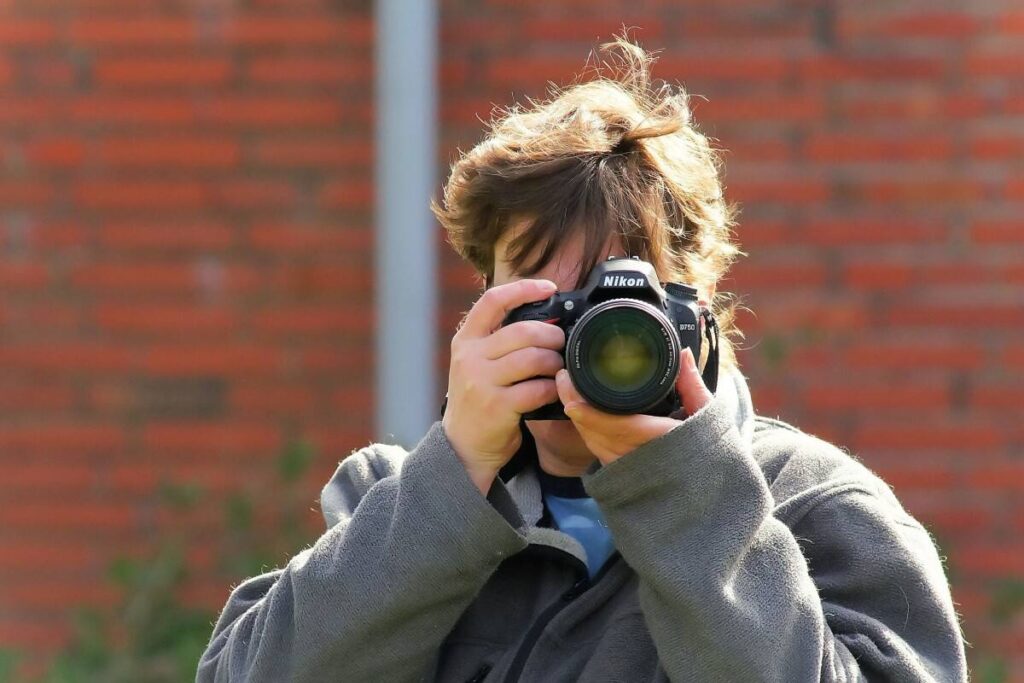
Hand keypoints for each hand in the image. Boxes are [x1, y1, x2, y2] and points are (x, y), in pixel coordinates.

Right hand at [442, 279, 566, 493]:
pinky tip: (552, 392)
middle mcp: (470, 357)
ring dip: (554, 362)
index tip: (549, 288)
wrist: (463, 445)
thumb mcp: (476, 363)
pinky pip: (537, 388)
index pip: (493, 300)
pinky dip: (551, 389)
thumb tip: (545, 318)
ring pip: (533, 358)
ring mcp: (481, 382)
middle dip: (551, 335)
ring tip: (557, 368)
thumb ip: (499, 341)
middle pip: (522, 330)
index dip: (523, 288)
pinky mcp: (496, 406)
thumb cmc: (479, 400)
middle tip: (561, 343)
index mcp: (466, 340)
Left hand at [555, 346, 713, 465]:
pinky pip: (599, 453)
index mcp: (662, 443)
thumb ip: (692, 385)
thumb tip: (683, 353)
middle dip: (576, 408)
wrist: (711, 494)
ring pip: (595, 445)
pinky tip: (581, 414)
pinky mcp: (625, 476)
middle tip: (564, 379)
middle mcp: (642, 460)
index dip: (591, 415)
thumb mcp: (708, 415)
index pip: (618, 429)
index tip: (572, 400)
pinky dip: (588, 433)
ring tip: (568, 391)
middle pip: (597, 435)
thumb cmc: (713, 454)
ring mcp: (631, 471)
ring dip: (579, 420)